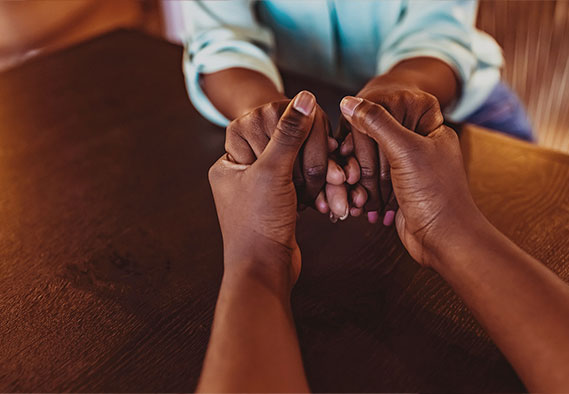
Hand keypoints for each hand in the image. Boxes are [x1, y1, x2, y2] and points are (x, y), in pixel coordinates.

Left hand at [209, 91, 316, 290]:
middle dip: (314, 160)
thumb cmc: (258, 225)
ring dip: (321, 177)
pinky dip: (319, 190)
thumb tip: (304, 97)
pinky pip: (303, 184)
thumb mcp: (274, 172)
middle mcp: (242, 170)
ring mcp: (262, 187)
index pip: (265, 122)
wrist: (264, 272)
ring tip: (338, 190)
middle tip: (333, 173)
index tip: (314, 142)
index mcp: (230, 159)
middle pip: (286, 143)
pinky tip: (330, 201)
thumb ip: (289, 133)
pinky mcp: (279, 202)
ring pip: (298, 164)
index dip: (294, 130)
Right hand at [339, 96, 482, 267]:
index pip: (390, 113)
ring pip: (372, 165)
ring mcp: (409, 172)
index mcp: (430, 130)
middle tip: (348, 171)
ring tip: (354, 193)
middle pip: (376, 140)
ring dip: (359, 180)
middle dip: (358, 159)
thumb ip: (377, 122)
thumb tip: (349, 102)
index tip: (348, 140)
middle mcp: (420, 148)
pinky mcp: (399, 193)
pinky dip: (363, 195)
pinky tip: (358, 204)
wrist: (444, 240)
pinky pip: (373, 187)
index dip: (365, 125)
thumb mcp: (405, 150)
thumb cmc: (435, 194)